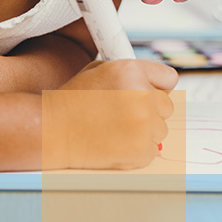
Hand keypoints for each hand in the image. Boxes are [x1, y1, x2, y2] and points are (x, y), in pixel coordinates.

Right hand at [42, 59, 177, 169]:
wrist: (52, 130)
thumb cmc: (74, 99)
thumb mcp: (101, 69)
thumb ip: (134, 73)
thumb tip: (158, 83)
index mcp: (132, 71)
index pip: (169, 78)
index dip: (157, 85)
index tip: (147, 91)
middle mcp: (142, 96)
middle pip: (167, 106)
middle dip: (151, 109)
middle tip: (125, 112)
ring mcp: (143, 126)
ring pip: (161, 129)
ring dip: (145, 129)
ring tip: (116, 127)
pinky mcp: (140, 151)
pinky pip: (152, 149)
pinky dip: (138, 148)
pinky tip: (115, 142)